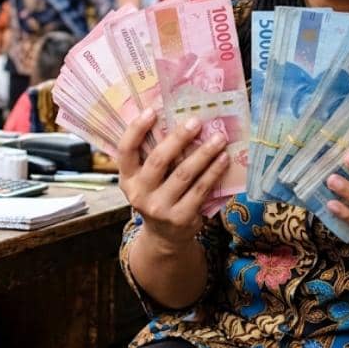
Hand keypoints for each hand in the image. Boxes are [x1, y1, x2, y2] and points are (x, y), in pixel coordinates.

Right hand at [116, 109, 229, 247]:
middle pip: (158, 160)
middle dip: (178, 138)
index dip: (136, 129)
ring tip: (218, 138)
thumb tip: (175, 119)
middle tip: (196, 121)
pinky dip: (214, 172)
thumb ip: (152, 156)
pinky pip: (200, 189)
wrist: (164, 236)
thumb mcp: (145, 180)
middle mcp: (139, 193)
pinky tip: (223, 159)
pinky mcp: (180, 217)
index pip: (125, 150)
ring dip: (204, 153)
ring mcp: (159, 207)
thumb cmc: (157, 195)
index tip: (152, 111)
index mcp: (127, 178)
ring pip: (184, 174)